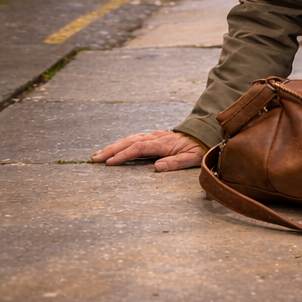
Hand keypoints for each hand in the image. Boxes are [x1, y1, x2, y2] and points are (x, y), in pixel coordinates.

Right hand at [92, 130, 206, 171]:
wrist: (205, 134)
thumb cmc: (199, 148)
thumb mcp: (192, 158)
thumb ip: (175, 162)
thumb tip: (157, 167)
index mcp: (163, 143)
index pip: (138, 148)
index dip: (123, 155)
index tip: (110, 163)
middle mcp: (156, 137)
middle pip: (130, 142)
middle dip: (111, 150)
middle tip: (95, 158)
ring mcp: (154, 135)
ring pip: (130, 139)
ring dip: (114, 146)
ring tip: (99, 154)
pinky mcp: (154, 136)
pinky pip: (134, 139)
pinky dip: (122, 143)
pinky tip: (114, 148)